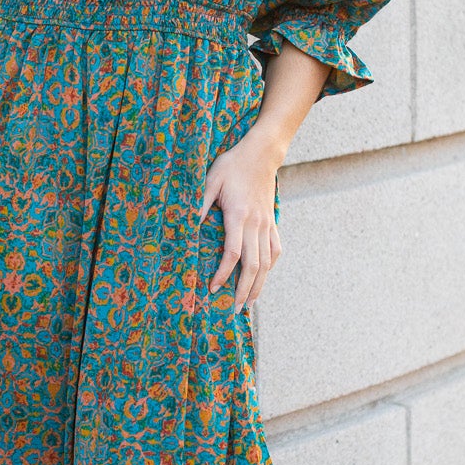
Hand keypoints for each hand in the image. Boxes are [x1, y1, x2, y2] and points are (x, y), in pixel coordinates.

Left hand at [198, 129, 283, 311]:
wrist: (262, 154)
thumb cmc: (232, 165)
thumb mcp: (210, 180)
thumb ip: (201, 204)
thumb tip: (189, 225)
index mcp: (239, 216)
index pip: (233, 253)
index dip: (224, 273)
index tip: (214, 288)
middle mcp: (256, 224)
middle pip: (254, 265)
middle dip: (244, 291)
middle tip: (235, 310)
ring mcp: (267, 224)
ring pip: (267, 262)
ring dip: (259, 286)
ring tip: (249, 304)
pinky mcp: (272, 222)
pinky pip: (275, 250)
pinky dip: (270, 267)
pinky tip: (263, 278)